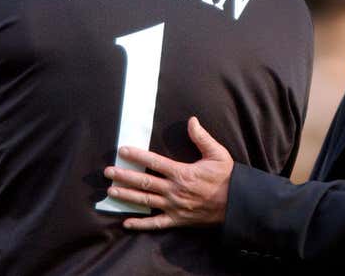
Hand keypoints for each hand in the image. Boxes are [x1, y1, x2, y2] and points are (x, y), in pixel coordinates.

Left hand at [104, 116, 232, 229]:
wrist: (236, 203)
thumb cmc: (226, 177)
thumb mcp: (217, 153)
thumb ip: (202, 137)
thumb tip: (192, 120)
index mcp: (182, 173)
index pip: (154, 162)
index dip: (137, 156)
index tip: (123, 151)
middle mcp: (174, 190)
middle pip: (144, 182)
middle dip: (124, 176)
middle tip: (108, 172)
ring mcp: (174, 206)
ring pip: (145, 201)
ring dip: (127, 196)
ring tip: (111, 192)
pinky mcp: (177, 220)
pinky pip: (156, 224)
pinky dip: (141, 224)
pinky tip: (127, 222)